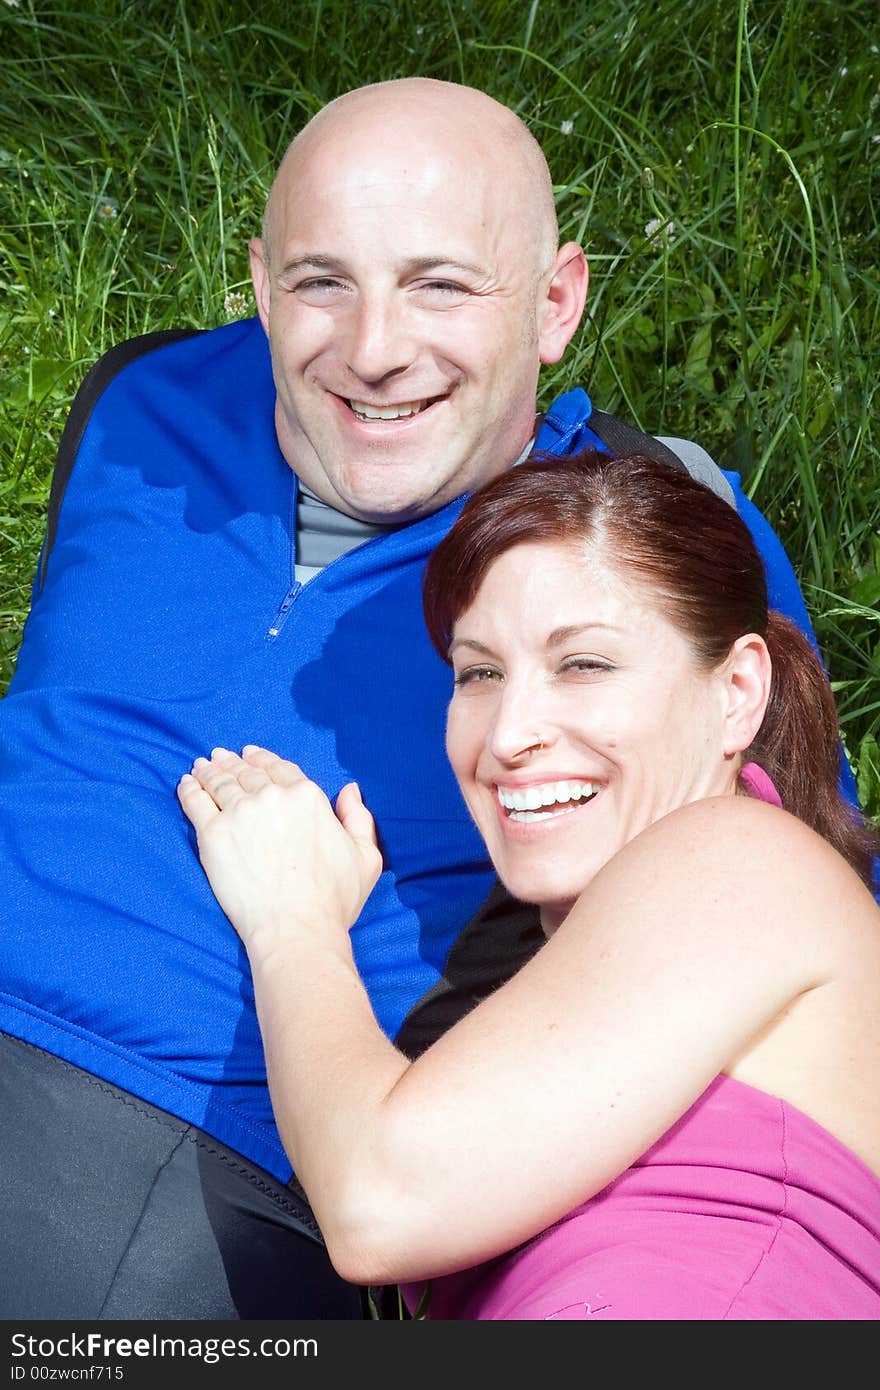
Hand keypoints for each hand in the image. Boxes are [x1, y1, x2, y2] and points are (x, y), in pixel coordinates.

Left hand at [177, 745, 382, 955]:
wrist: (296, 928)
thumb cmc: (333, 900)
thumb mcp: (365, 857)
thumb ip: (359, 818)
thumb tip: (350, 790)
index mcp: (308, 797)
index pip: (280, 768)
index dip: (262, 758)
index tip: (250, 754)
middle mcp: (273, 797)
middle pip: (247, 772)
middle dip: (232, 762)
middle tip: (219, 756)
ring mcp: (240, 813)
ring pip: (220, 782)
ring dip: (209, 771)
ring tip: (200, 766)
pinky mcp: (213, 834)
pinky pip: (196, 802)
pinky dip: (189, 789)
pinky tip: (185, 783)